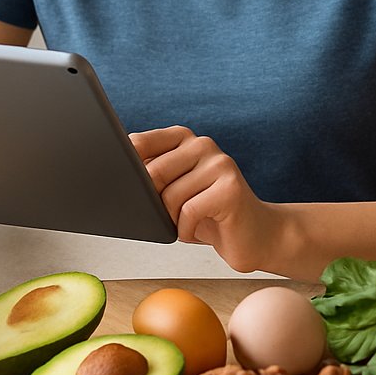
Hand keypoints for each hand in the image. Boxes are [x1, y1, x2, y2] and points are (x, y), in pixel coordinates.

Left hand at [130, 126, 280, 272]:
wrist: (256, 236)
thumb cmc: (208, 215)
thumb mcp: (173, 191)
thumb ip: (151, 177)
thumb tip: (119, 180)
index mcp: (184, 138)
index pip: (139, 143)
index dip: (125, 168)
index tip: (121, 185)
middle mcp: (203, 144)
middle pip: (153, 173)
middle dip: (153, 205)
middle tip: (168, 216)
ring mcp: (220, 163)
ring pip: (170, 197)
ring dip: (172, 221)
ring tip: (189, 223)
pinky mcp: (231, 188)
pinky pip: (189, 212)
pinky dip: (186, 230)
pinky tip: (199, 231)